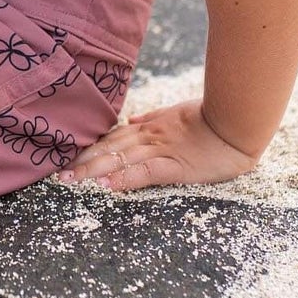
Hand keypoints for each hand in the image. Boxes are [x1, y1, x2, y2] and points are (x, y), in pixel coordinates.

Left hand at [54, 99, 259, 193]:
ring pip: (120, 159)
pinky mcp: (176, 165)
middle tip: (58, 173)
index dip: (91, 148)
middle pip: (110, 148)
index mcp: (151, 126)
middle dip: (83, 161)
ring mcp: (162, 149)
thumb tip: (133, 121)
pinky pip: (144, 171)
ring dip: (93, 170)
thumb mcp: (179, 113)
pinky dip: (123, 178)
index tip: (69, 157)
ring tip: (71, 180)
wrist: (239, 122)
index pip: (114, 138)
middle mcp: (151, 136)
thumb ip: (154, 118)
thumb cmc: (215, 119)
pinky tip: (105, 185)